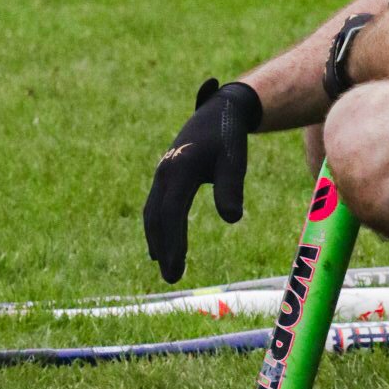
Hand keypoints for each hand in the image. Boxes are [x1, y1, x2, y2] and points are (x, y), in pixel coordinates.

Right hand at [142, 78, 261, 282]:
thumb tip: (232, 219)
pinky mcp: (166, 175)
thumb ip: (232, 188)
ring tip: (166, 267)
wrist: (220, 110)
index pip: (171, 213)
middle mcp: (165, 172)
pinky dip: (157, 227)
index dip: (172, 242)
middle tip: (172, 279)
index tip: (176, 268)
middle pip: (157, 217)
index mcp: (180, 168)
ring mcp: (163, 173)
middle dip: (163, 248)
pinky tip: (161, 246)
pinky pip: (156, 205)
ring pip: (153, 212)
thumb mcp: (235, 160)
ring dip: (157, 240)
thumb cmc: (229, 137)